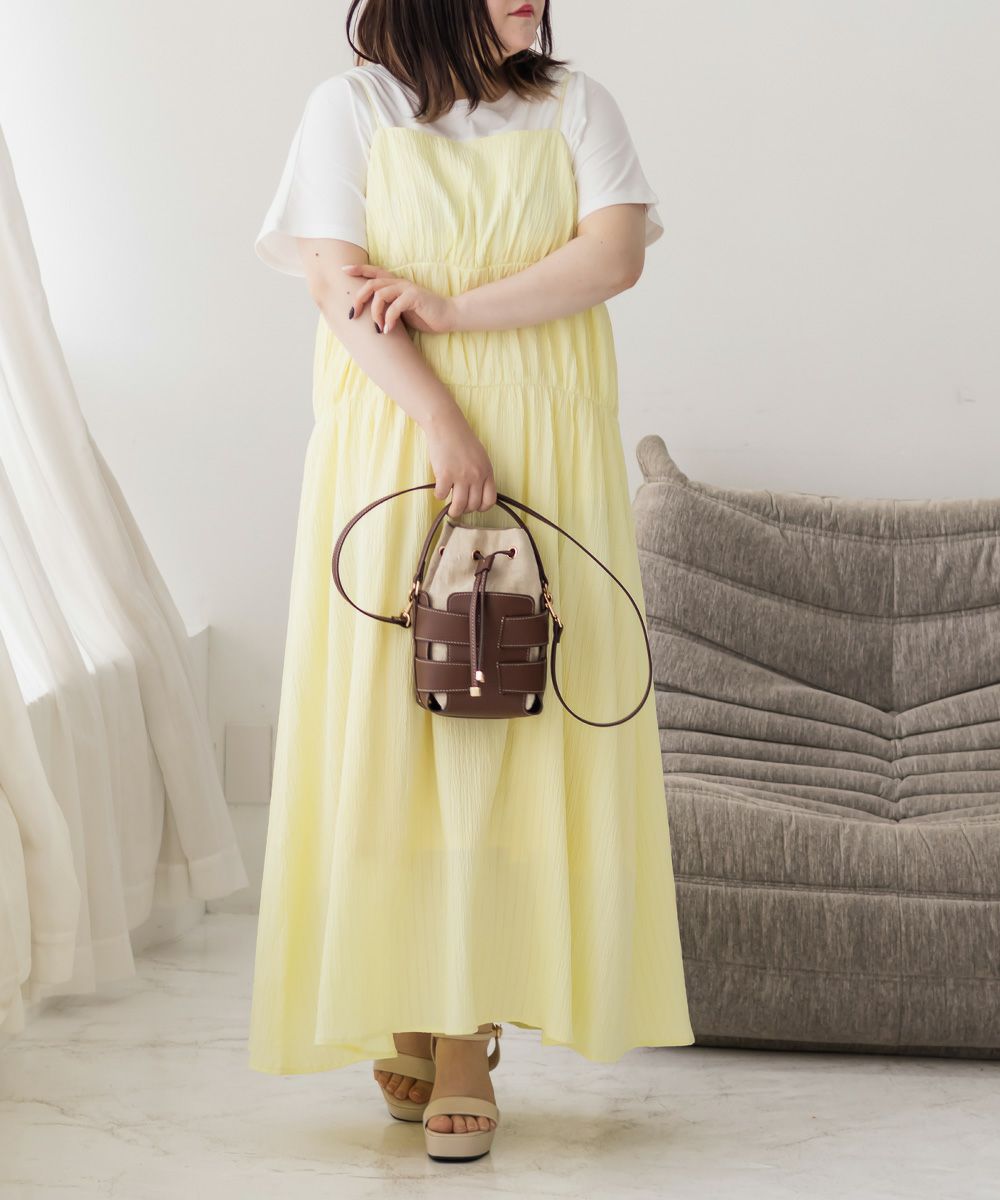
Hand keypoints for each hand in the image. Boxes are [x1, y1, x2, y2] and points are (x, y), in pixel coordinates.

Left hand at [341, 264, 456, 334]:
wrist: (448, 316)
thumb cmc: (424, 315)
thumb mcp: (401, 310)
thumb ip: (387, 308)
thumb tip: (370, 316)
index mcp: (395, 284)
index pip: (374, 272)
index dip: (358, 269)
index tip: (343, 269)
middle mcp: (399, 283)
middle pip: (371, 284)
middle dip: (359, 298)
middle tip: (354, 314)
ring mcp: (407, 289)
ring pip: (380, 295)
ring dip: (375, 313)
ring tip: (378, 328)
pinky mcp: (415, 298)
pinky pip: (395, 307)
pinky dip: (389, 320)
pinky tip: (388, 330)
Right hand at [423, 408, 496, 517]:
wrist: (447, 426)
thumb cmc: (462, 439)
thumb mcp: (480, 456)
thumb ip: (481, 473)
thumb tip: (476, 491)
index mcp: (487, 471)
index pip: (490, 500)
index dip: (482, 508)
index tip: (475, 507)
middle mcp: (476, 476)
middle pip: (474, 505)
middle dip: (466, 510)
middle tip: (459, 507)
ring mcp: (460, 476)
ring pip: (459, 505)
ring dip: (454, 511)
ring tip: (450, 510)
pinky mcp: (444, 475)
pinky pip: (442, 495)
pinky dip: (439, 496)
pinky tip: (438, 491)